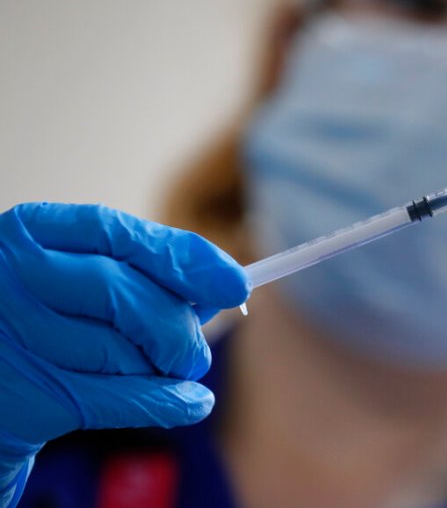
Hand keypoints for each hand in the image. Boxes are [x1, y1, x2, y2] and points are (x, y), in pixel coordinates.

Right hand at [0, 203, 248, 505]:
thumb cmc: (48, 322)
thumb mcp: (82, 280)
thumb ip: (144, 276)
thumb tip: (223, 288)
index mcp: (33, 232)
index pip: (120, 234)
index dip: (185, 258)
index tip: (236, 283)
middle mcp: (13, 276)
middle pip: (126, 296)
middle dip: (177, 330)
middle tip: (197, 352)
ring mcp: (12, 335)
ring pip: (123, 352)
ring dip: (165, 370)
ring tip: (170, 373)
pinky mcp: (22, 398)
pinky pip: (120, 398)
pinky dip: (169, 402)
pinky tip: (193, 402)